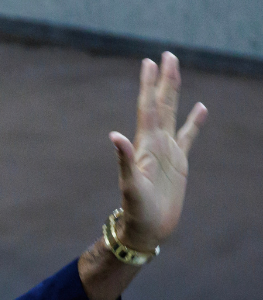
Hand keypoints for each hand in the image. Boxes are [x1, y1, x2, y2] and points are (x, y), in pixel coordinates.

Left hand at [109, 52, 207, 251]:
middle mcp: (155, 143)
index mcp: (145, 145)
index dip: (149, 86)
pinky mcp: (179, 162)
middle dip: (163, 81)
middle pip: (161, 104)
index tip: (150, 62)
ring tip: (176, 71)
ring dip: (174, 93)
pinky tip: (201, 107)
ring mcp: (167, 150)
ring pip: (172, 114)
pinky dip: (194, 121)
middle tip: (166, 55)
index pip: (147, 108)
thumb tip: (114, 136)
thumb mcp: (130, 186)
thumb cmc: (136, 211)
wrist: (145, 229)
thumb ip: (124, 161)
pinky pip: (189, 136)